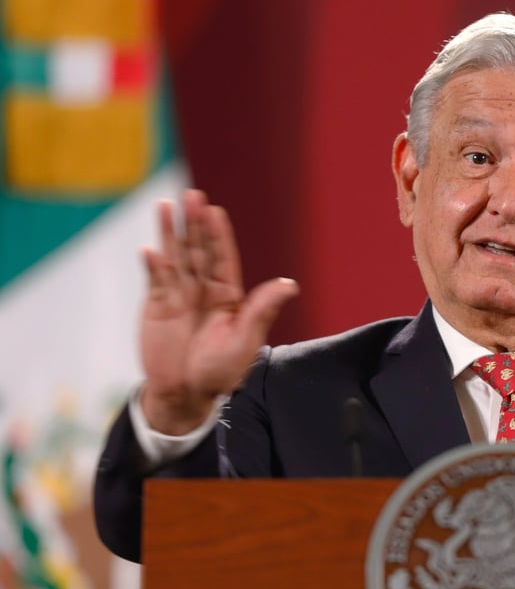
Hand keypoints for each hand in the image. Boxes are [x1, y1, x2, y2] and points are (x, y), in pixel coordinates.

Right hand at [139, 189, 298, 434]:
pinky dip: (152, 265)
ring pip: (175, 257)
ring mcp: (178, 295)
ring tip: (165, 205)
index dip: (217, 235)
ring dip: (169, 233)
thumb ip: (262, 311)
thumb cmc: (220, 371)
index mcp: (228, 295)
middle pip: (197, 250)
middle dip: (193, 223)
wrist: (186, 394)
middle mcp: (203, 289)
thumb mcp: (245, 342)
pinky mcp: (156, 306)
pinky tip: (149, 250)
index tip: (215, 212)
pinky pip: (154, 280)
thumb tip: (291, 284)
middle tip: (191, 195)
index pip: (222, 257)